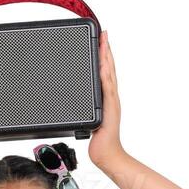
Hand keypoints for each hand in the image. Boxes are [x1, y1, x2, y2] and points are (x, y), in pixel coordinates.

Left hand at [88, 30, 124, 171]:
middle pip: (109, 69)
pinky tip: (102, 65)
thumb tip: (76, 103)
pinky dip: (105, 76)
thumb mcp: (91, 121)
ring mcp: (111, 102)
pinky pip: (107, 89)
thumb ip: (87, 110)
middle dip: (107, 51)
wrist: (108, 154)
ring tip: (104, 43)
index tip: (102, 42)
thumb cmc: (100, 142)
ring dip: (107, 58)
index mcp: (107, 99)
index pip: (106, 73)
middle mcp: (111, 98)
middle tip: (104, 34)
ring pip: (109, 75)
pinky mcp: (109, 109)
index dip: (104, 57)